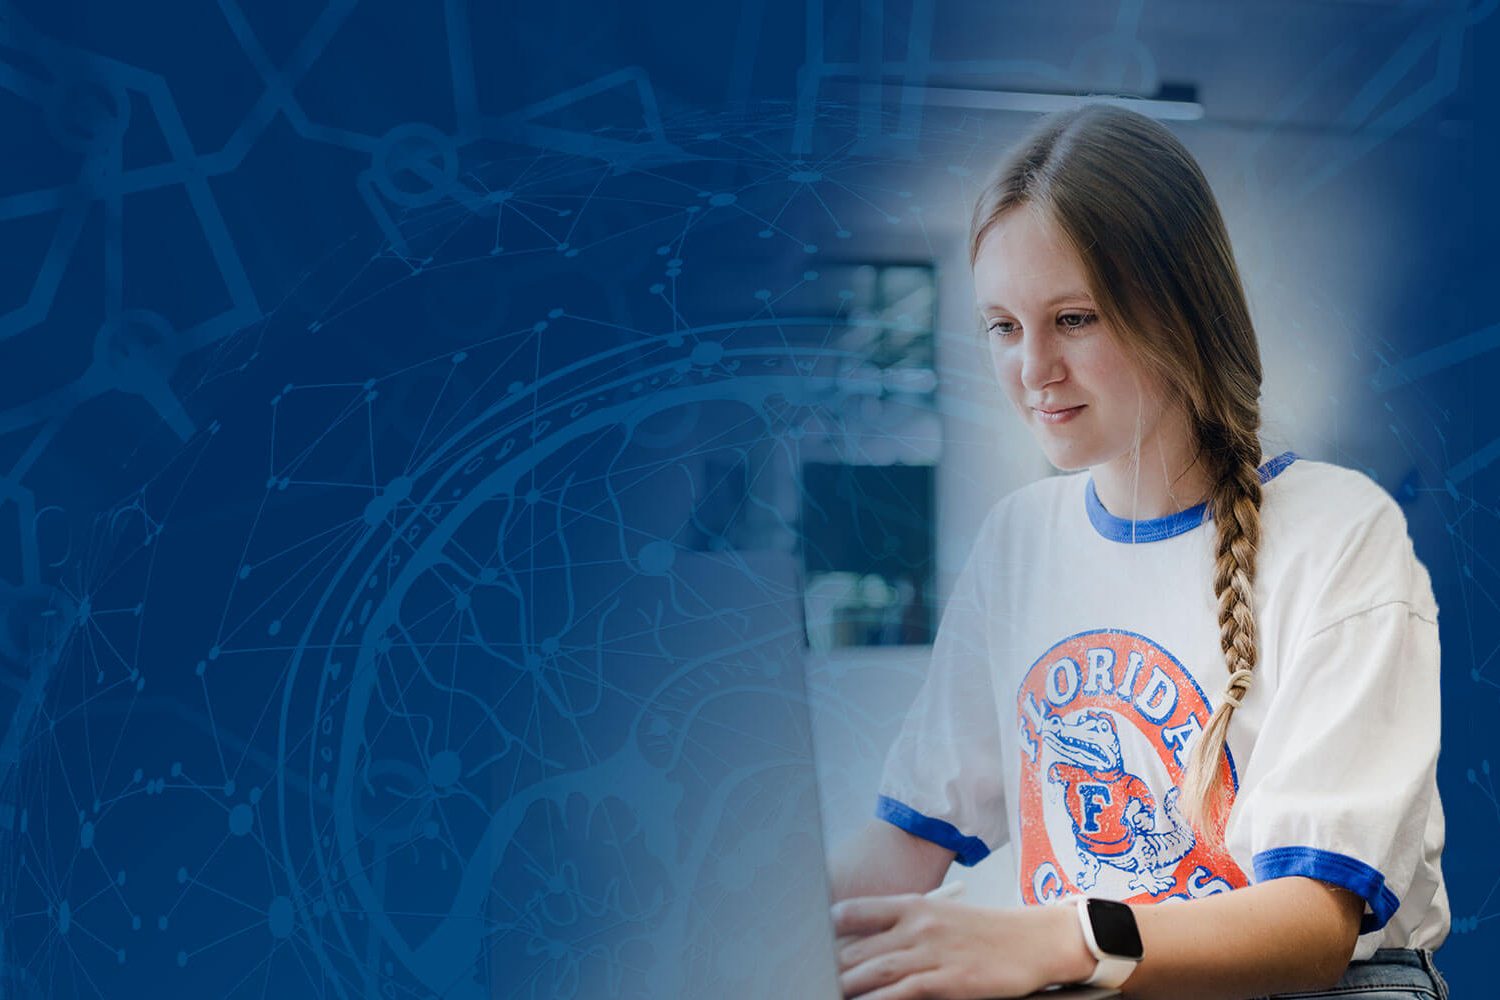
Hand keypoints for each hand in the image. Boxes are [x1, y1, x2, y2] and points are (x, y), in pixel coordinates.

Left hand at [830, 894, 1092, 998]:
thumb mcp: (940, 918)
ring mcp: (932, 953)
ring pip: (874, 972)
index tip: (806, 949)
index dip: (825, 932)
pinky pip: (903, 992)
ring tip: (825, 993)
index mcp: (912, 905)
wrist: (1034, 940)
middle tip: (806, 981)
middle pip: (857, 950)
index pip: (851, 912)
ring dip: (846, 986)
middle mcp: (917, 925)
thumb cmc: (985, 933)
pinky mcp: (950, 980)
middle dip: (829, 970)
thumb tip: (867, 953)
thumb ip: (902, 930)